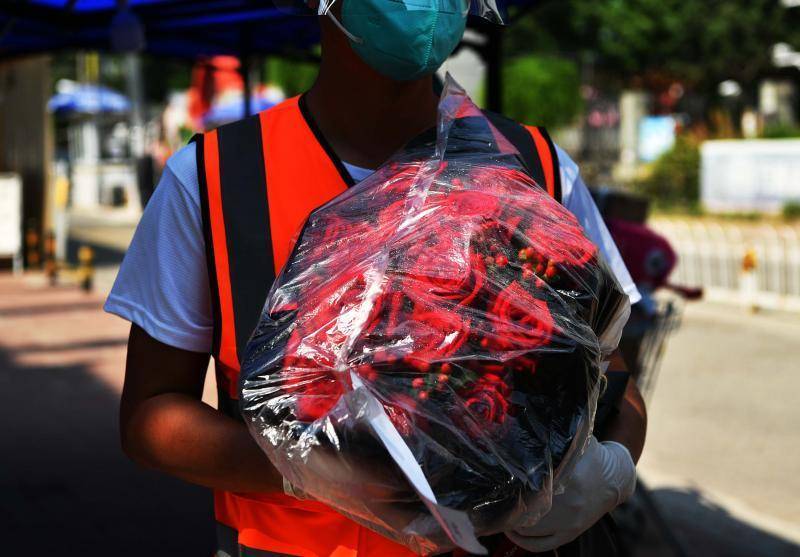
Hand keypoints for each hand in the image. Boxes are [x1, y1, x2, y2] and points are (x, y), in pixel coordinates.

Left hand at [507, 436, 635, 552]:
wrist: (617, 479)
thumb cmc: (593, 456)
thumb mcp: (578, 441)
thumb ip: (556, 436)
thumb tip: (526, 425)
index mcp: (571, 478)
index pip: (533, 485)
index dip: (514, 486)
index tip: (501, 481)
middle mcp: (570, 504)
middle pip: (527, 510)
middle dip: (508, 505)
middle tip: (495, 497)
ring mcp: (570, 523)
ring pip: (531, 531)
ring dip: (512, 524)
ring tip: (500, 512)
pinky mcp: (571, 534)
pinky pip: (542, 545)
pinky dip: (524, 540)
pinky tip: (513, 531)